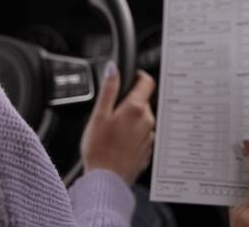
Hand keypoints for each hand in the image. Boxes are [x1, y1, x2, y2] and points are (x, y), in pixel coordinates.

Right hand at [80, 63, 155, 184]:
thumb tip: (112, 68)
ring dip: (131, 121)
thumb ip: (108, 89)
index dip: (139, 76)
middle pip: (142, 102)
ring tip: (112, 132)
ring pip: (142, 120)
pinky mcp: (147, 151)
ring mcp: (149, 137)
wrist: (106, 180)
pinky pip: (141, 137)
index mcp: (136, 108)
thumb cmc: (99, 148)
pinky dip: (132, 137)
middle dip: (129, 103)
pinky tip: (118, 144)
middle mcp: (147, 121)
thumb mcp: (99, 114)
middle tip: (111, 113)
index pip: (147, 82)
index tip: (131, 77)